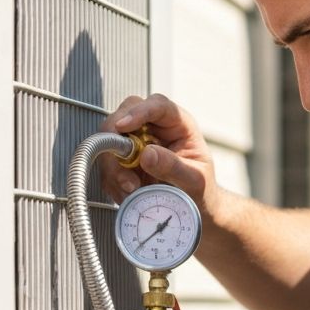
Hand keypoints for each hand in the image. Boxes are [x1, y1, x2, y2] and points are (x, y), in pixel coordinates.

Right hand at [98, 93, 219, 215]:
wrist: (195, 205)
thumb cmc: (201, 188)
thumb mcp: (195, 181)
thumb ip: (173, 167)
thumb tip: (146, 154)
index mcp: (179, 123)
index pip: (158, 105)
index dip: (138, 112)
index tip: (123, 126)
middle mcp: (155, 127)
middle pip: (124, 116)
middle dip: (117, 142)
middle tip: (125, 171)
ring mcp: (136, 141)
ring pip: (109, 140)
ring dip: (113, 167)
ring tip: (132, 189)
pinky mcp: (124, 159)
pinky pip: (108, 163)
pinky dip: (112, 180)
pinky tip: (127, 194)